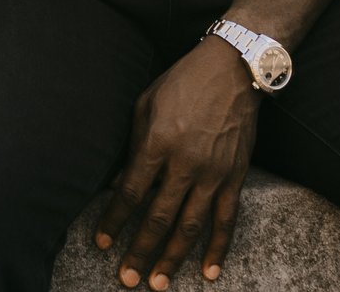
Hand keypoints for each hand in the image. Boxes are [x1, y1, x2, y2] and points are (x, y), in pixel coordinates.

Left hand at [94, 36, 257, 287]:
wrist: (233, 69)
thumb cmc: (182, 82)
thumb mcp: (145, 105)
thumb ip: (133, 146)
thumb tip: (121, 184)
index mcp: (158, 142)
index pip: (131, 192)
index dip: (115, 220)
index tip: (102, 243)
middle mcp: (185, 162)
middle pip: (158, 217)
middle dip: (140, 250)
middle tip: (127, 280)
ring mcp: (214, 173)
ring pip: (191, 226)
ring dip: (173, 259)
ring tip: (158, 283)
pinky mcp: (236, 177)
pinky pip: (227, 220)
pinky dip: (219, 248)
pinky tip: (210, 271)